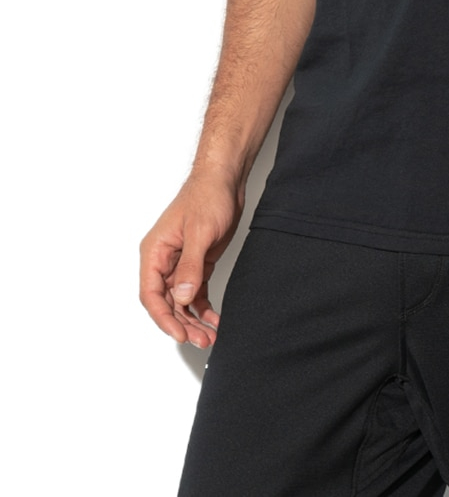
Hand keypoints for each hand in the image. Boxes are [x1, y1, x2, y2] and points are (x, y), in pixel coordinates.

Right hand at [139, 172, 241, 347]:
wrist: (226, 178)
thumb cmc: (207, 196)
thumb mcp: (200, 232)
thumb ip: (190, 266)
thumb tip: (182, 298)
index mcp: (155, 252)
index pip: (151, 294)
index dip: (163, 318)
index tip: (179, 334)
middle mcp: (164, 260)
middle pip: (166, 302)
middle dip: (182, 324)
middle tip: (201, 340)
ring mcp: (180, 262)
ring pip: (181, 301)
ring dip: (193, 319)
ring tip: (210, 336)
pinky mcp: (197, 261)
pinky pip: (196, 291)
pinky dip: (203, 307)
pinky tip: (214, 319)